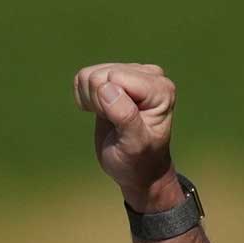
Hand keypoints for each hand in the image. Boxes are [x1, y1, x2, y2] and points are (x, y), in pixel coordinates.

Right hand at [73, 62, 182, 211]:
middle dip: (98, 102)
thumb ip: (125, 116)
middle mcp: (149, 75)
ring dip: (91, 101)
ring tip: (109, 118)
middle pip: (100, 74)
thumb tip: (107, 87)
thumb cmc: (139, 161)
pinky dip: (85, 98)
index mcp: (160, 89)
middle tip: (114, 124)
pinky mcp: (116, 77)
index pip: (115, 78)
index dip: (107, 102)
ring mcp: (132, 73)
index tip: (121, 125)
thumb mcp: (134, 145)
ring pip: (88, 75)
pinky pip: (84, 77)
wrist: (137, 169)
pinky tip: (102, 112)